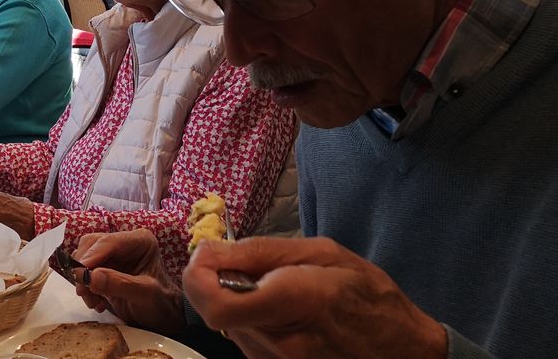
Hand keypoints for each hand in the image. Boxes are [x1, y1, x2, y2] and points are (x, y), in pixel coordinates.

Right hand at [72, 229, 184, 333]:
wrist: (161, 318)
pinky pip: (84, 271)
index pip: (108, 242)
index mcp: (140, 240)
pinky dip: (85, 287)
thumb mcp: (145, 295)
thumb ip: (120, 284)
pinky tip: (96, 302)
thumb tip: (91, 276)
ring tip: (93, 301)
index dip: (91, 257)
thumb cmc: (160, 304)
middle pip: (91, 246)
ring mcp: (113, 254)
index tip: (79, 275)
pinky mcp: (103, 267)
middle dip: (84, 270)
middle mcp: (124, 242)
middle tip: (84, 292)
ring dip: (83, 281)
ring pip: (84, 258)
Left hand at [183, 237, 447, 358]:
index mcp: (297, 301)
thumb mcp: (322, 253)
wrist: (404, 350)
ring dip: (240, 306)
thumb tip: (206, 252)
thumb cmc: (368, 296)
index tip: (207, 259)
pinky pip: (247, 342)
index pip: (217, 306)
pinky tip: (285, 316)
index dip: (198, 280)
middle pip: (218, 314)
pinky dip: (254, 323)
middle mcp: (283, 343)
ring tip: (280, 295)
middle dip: (221, 286)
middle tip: (252, 270)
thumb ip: (259, 253)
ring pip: (230, 328)